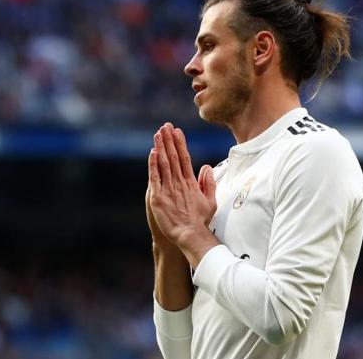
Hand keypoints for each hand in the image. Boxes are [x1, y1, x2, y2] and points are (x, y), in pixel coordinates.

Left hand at [148, 123, 217, 252]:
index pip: (185, 158)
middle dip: (169, 140)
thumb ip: (209, 184)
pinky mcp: (158, 197)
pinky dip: (153, 164)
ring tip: (158, 133)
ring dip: (161, 147)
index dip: (180, 143)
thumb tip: (206, 167)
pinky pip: (154, 177)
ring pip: (164, 164)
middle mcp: (179, 183)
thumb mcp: (210, 201)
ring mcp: (168, 189)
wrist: (190, 235)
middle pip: (173, 157)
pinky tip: (152, 153)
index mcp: (191, 183)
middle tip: (165, 126)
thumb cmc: (200, 221)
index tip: (177, 131)